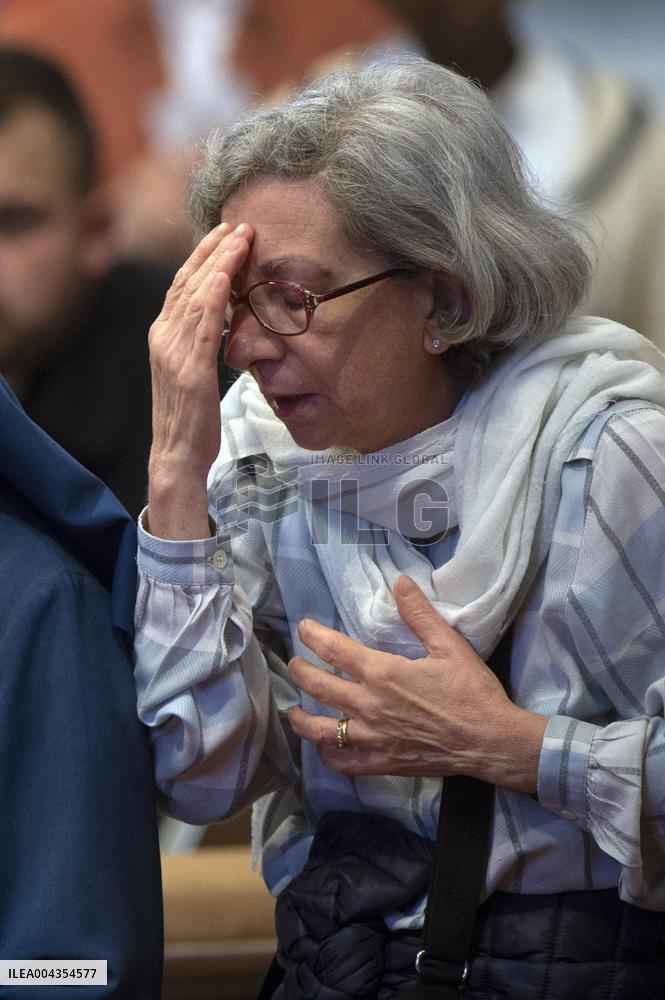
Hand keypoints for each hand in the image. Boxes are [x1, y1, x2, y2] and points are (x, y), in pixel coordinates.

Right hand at [147, 222, 252, 537]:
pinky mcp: (191, 371)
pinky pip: (203, 325)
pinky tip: (226, 274)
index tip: (225, 234)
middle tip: (238, 224)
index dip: (203, 257)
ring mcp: (175, 352)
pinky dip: (213, 295)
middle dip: (213, 249)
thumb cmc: (190, 417)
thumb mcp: (194, 371)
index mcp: (163, 336)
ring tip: (242, 238)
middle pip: (187, 281)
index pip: (182, 285)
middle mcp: (163, 337)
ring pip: (196, 296)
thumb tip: (225, 318)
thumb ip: (202, 342)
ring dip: (219, 263)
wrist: (177, 455)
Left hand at [288, 576, 546, 791]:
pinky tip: (324, 746)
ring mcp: (371, 739)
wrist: (489, 742)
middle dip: (299, 671)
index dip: (313, 636)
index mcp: (383, 674)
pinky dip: (327, 754)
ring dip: (300, 717)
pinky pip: (342, 762)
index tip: (304, 628)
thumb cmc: (471, 691)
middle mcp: (369, 706)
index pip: (334, 650)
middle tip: (294, 663)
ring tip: (294, 709)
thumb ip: (420, 614)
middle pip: (317, 687)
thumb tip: (399, 582)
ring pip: (320, 729)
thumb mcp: (449, 645)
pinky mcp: (380, 763)